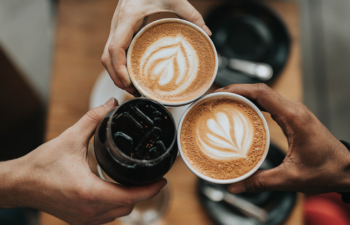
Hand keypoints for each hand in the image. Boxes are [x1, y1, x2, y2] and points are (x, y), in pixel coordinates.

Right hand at [1, 98, 165, 224]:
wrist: (19, 184)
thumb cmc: (41, 165)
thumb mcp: (70, 138)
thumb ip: (93, 119)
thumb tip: (110, 104)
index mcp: (89, 191)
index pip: (130, 196)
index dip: (150, 190)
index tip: (162, 180)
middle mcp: (88, 210)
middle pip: (127, 207)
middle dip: (142, 194)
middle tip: (150, 177)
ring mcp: (83, 218)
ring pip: (117, 214)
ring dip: (129, 200)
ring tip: (135, 183)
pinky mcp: (78, 220)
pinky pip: (105, 217)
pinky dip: (115, 205)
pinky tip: (115, 191)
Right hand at [101, 0, 211, 95]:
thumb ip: (191, 14)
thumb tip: (206, 32)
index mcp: (127, 18)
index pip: (115, 48)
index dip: (119, 68)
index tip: (129, 82)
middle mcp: (118, 24)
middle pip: (107, 58)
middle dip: (117, 77)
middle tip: (133, 91)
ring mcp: (117, 28)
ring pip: (106, 56)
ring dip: (116, 74)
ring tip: (132, 87)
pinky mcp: (120, 31)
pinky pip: (113, 52)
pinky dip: (118, 66)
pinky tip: (131, 74)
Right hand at [215, 84, 349, 194]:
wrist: (346, 170)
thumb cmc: (326, 171)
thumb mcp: (291, 178)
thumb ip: (260, 181)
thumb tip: (235, 185)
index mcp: (294, 117)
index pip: (262, 92)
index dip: (238, 89)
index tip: (219, 93)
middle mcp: (294, 110)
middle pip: (260, 90)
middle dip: (235, 91)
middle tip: (215, 99)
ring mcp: (294, 112)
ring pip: (264, 95)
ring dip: (243, 96)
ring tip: (223, 103)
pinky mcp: (293, 118)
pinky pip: (269, 104)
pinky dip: (253, 104)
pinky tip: (241, 113)